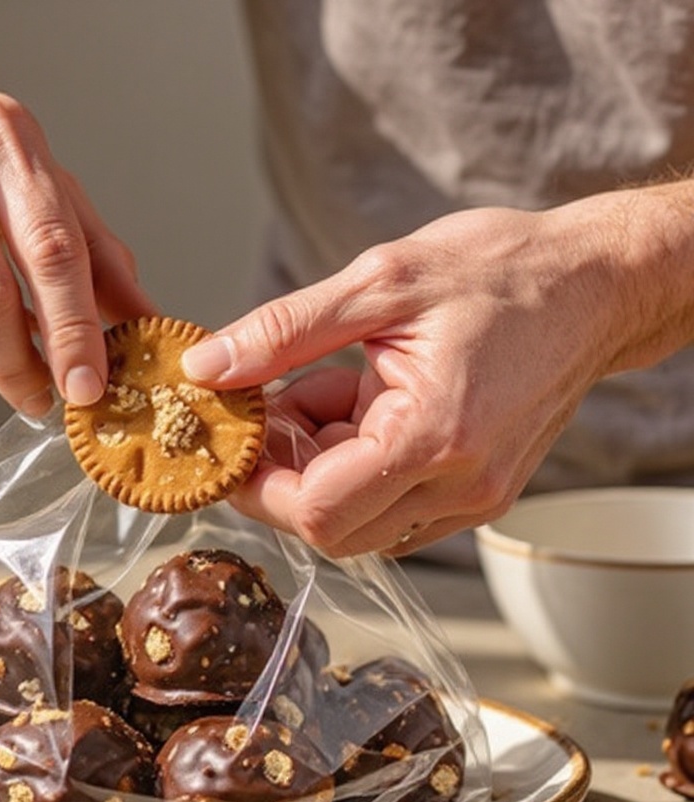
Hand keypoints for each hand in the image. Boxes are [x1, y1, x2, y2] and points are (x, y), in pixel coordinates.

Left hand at [182, 205, 629, 556]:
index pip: (316, 511)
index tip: (232, 441)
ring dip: (320, 465)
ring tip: (331, 386)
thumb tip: (208, 368)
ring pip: (359, 521)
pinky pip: (392, 506)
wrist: (594, 284)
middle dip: (285, 474)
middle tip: (274, 405)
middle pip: (332, 528)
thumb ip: (283, 332)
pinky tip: (363, 401)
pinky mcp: (478, 493)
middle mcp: (459, 487)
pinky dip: (357, 464)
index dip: (257, 485)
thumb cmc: (502, 272)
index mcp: (432, 438)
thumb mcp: (379, 283)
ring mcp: (473, 498)